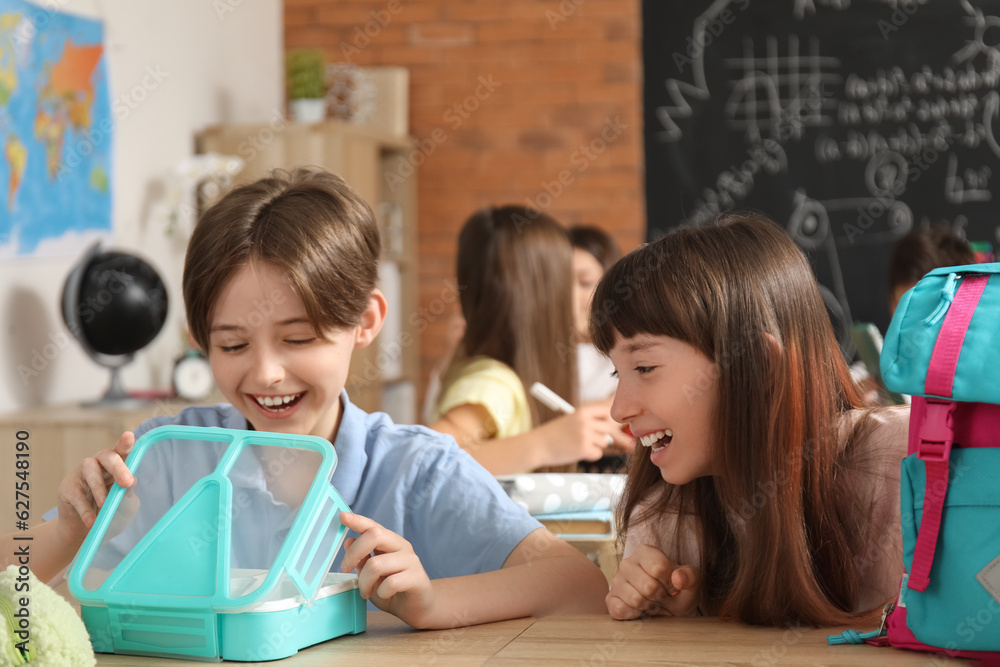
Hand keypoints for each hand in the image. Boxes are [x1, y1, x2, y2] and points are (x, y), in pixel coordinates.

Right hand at [55, 431, 135, 547]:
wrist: (85, 532)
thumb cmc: (110, 512)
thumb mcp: (124, 504)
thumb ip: (127, 492)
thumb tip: (132, 481)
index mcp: (115, 466)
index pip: (121, 451)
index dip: (125, 443)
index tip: (129, 436)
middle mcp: (98, 465)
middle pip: (106, 456)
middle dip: (118, 467)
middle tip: (127, 482)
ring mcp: (81, 474)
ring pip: (90, 470)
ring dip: (99, 488)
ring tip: (105, 505)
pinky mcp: (67, 488)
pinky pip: (77, 495)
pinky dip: (86, 510)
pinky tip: (92, 521)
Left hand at [339, 512, 436, 627]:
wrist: (417, 607)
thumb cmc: (392, 590)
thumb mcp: (371, 576)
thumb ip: (362, 560)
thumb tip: (348, 541)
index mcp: (390, 542)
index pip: (373, 526)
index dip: (358, 520)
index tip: (342, 516)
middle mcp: (401, 546)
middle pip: (375, 535)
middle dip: (354, 552)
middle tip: (345, 569)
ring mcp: (411, 561)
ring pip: (377, 564)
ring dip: (365, 582)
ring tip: (366, 592)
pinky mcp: (417, 577)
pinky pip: (391, 582)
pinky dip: (382, 592)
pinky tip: (384, 595)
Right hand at [539, 398, 632, 465]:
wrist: (538, 445)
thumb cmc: (557, 433)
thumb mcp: (574, 418)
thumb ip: (594, 418)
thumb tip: (618, 422)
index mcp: (583, 410)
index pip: (608, 407)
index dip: (621, 413)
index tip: (634, 417)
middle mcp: (585, 420)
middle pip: (612, 427)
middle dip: (620, 437)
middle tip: (629, 445)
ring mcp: (584, 434)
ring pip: (605, 442)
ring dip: (597, 446)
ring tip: (580, 444)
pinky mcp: (583, 448)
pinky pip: (598, 453)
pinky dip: (591, 455)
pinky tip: (577, 451)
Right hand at [606, 544, 699, 619]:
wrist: (671, 612)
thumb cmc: (679, 592)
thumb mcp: (692, 582)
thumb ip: (690, 576)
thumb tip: (677, 578)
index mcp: (645, 552)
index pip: (658, 568)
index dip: (670, 582)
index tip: (672, 586)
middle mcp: (627, 563)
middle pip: (647, 586)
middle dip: (660, 596)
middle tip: (661, 596)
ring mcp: (616, 581)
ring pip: (635, 599)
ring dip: (648, 606)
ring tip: (651, 602)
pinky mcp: (610, 599)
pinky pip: (620, 610)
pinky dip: (635, 615)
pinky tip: (639, 610)